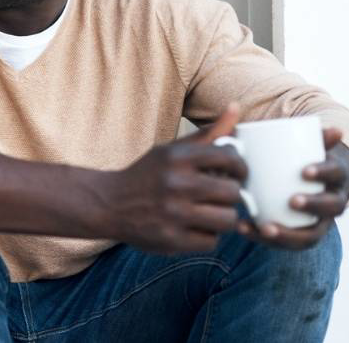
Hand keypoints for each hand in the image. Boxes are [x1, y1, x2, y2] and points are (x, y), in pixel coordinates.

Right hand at [99, 104, 247, 253]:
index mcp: (177, 157)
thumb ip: (208, 134)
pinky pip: (211, 242)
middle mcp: (176, 184)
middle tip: (221, 196)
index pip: (230, 158)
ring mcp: (173, 214)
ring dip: (223, 218)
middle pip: (233, 193)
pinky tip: (194, 227)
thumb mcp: (172, 151)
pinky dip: (206, 236)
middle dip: (231, 195)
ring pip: (227, 220)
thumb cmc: (148, 175)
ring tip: (211, 213)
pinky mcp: (171, 240)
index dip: (240, 167)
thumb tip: (236, 107)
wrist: (108, 204)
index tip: (236, 173)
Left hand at [238, 127, 348, 248]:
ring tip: (264, 227)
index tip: (303, 171)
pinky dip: (264, 238)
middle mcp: (334, 203)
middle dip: (313, 205)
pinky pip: (286, 244)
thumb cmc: (305, 159)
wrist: (313, 182)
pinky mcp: (299, 236)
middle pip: (331, 207)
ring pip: (310, 235)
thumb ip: (313, 135)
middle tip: (291, 200)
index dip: (323, 173)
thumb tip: (330, 127)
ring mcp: (319, 223)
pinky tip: (243, 228)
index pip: (335, 174)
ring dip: (287, 234)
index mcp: (336, 177)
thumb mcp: (310, 146)